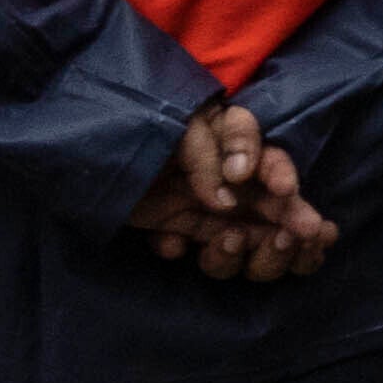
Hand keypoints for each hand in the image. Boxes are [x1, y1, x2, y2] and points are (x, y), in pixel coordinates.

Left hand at [142, 94, 330, 285]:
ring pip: (247, 242)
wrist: (86, 152)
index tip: (284, 189)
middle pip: (276, 211)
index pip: (270, 160)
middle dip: (292, 226)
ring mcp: (208, 210)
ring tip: (228, 242)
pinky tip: (170, 244)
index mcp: (233, 147)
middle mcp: (231, 183)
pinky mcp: (180, 231)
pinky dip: (187, 253)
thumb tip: (227, 202)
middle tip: (296, 237)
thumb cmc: (140, 127)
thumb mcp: (178, 127)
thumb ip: (208, 158)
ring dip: (246, 250)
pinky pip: (201, 255)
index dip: (281, 174)